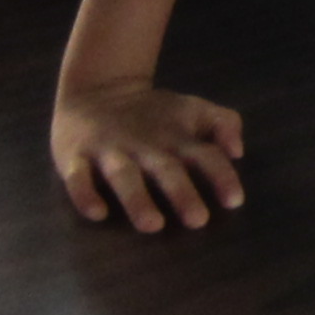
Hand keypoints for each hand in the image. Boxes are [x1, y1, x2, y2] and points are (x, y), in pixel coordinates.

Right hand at [52, 78, 246, 233]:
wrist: (96, 89)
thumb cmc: (153, 115)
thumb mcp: (192, 110)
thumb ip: (224, 124)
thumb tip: (238, 150)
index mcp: (177, 137)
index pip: (205, 155)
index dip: (221, 175)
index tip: (234, 201)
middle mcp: (145, 145)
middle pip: (166, 169)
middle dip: (182, 193)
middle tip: (198, 220)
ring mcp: (110, 150)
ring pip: (124, 176)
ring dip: (138, 200)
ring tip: (152, 225)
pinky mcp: (76, 156)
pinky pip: (78, 177)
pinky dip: (86, 195)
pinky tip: (98, 214)